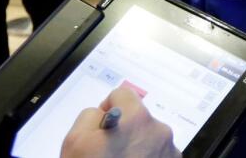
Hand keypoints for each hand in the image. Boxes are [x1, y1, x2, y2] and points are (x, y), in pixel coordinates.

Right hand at [60, 85, 178, 157]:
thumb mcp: (75, 141)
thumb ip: (89, 115)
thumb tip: (101, 111)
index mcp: (136, 119)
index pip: (123, 94)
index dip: (107, 108)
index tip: (101, 125)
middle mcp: (159, 131)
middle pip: (139, 118)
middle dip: (124, 131)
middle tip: (108, 153)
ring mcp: (169, 151)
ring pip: (149, 138)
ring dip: (137, 147)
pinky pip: (158, 155)